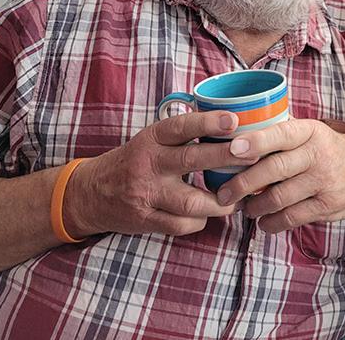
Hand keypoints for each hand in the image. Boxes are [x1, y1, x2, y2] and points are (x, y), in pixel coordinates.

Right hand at [64, 111, 253, 237]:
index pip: (182, 126)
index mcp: (152, 138)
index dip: (208, 122)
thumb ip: (184, 133)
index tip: (233, 120)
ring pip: (190, 201)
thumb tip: (230, 121)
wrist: (91, 193)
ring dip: (219, 202)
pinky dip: (200, 221)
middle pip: (191, 160)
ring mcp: (146, 193)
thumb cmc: (135, 160)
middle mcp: (149, 163)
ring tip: (239, 197)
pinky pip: (180, 225)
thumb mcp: (152, 138)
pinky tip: (210, 214)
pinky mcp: (144, 219)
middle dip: (225, 158)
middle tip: (253, 157)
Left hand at [215, 119, 344, 232]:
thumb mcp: (314, 131)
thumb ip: (285, 132)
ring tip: (244, 208)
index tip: (232, 148)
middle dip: (243, 183)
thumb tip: (241, 133)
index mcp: (310, 131)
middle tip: (224, 193)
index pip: (280, 134)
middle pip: (274, 169)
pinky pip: (292, 218)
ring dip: (255, 206)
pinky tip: (263, 222)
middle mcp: (317, 154)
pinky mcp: (327, 206)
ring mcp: (323, 182)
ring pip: (279, 197)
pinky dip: (272, 223)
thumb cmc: (332, 148)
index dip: (256, 141)